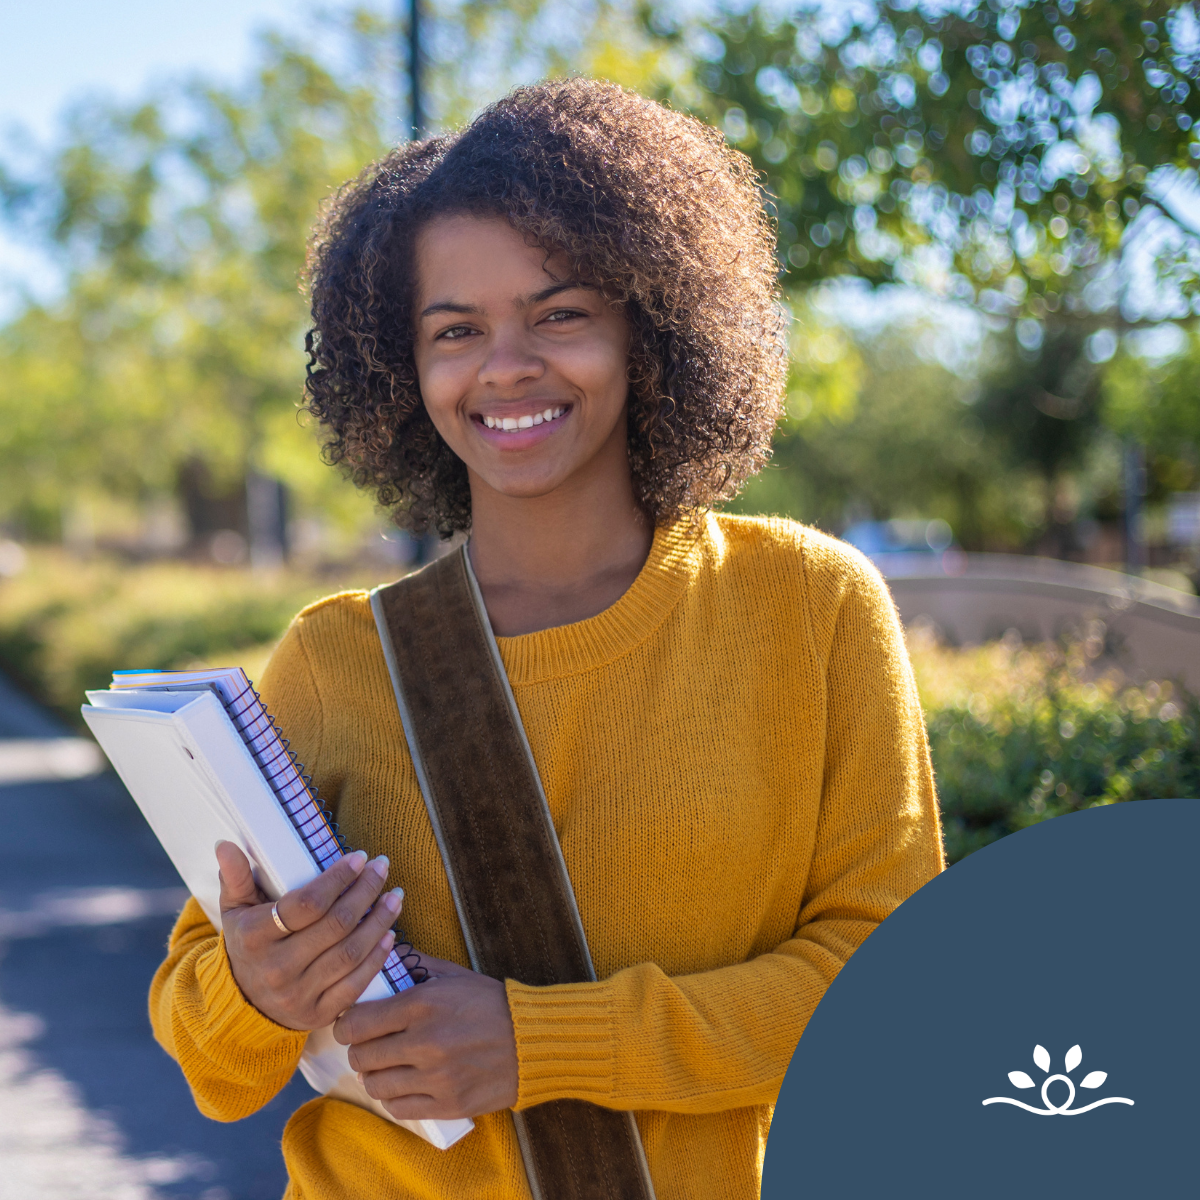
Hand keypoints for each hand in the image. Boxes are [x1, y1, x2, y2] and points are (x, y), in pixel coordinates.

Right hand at [216, 840, 402, 1030]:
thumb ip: (235, 877)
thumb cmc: (247, 944)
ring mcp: (298, 995)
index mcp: (254, 938)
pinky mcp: (318, 1014)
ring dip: (380, 921)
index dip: (338, 879)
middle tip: (383, 868)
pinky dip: (377, 958)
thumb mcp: (235, 910)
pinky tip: (391, 934)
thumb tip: (225, 844)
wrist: (242, 1006)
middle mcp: (276, 969)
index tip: (360, 857)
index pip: (306, 904)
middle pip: (335, 925)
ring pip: (350, 953)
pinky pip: (355, 985)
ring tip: (395, 896)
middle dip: (366, 892)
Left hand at [332, 954, 519, 1120]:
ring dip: (374, 1076)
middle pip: (361, 1056)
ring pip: (375, 1086)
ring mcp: (436, 1077)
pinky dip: (393, 1098)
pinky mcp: (448, 1104)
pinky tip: (402, 1085)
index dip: (346, 1025)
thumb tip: (382, 957)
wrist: (533, 1040)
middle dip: (359, 1050)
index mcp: (423, 1004)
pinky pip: (399, 1108)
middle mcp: (425, 1042)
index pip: (357, 1023)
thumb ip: (415, 966)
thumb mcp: (454, 976)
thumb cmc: (491, 1003)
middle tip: (368, 1046)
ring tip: (385, 1067)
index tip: (351, 1025)